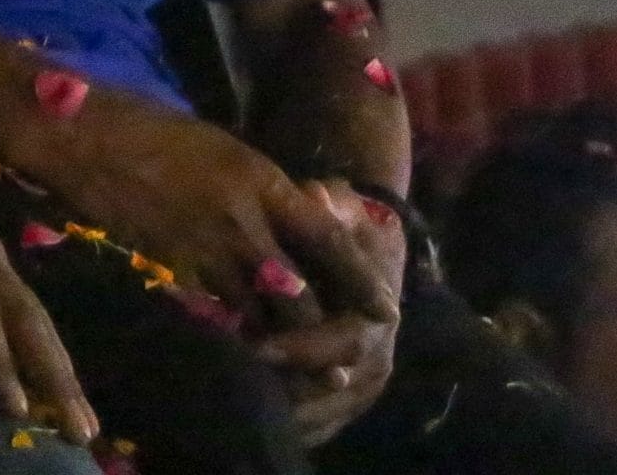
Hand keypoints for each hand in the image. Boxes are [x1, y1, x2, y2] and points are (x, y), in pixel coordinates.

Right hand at [2, 77, 401, 334]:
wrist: (82, 134)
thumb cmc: (149, 126)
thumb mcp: (221, 146)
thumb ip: (259, 188)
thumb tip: (291, 217)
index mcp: (260, 178)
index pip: (329, 238)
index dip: (360, 278)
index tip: (386, 308)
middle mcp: (242, 220)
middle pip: (302, 296)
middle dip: (324, 330)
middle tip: (341, 355)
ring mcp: (204, 251)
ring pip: (260, 318)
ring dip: (281, 344)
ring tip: (297, 365)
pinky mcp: (169, 272)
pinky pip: (214, 319)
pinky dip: (232, 336)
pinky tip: (239, 347)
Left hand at [252, 182, 403, 446]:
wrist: (374, 247)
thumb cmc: (352, 223)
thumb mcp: (345, 204)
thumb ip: (330, 203)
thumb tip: (314, 192)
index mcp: (379, 313)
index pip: (342, 342)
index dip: (301, 347)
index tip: (258, 345)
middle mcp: (380, 355)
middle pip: (332, 389)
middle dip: (285, 387)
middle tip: (236, 384)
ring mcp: (367, 382)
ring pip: (326, 413)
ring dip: (285, 411)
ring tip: (238, 405)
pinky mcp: (352, 398)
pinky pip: (323, 423)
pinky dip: (293, 424)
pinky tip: (255, 418)